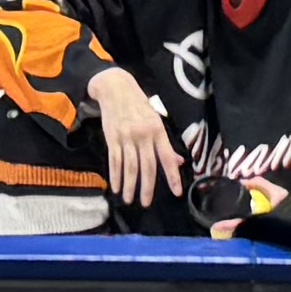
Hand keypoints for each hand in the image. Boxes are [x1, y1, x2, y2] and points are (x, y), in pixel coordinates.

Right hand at [90, 67, 183, 208]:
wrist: (116, 89)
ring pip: (130, 167)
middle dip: (147, 187)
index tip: (176, 192)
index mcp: (157, 130)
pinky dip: (116, 176)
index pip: (167, 157)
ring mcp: (126, 137)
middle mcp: (143, 135)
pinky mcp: (112, 138)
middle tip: (146, 203)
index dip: (172, 176)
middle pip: (147, 166)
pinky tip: (116, 186)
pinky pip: (115, 161)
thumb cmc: (139, 106)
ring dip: (130, 185)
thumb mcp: (156, 121)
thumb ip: (165, 144)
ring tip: (129, 199)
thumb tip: (178, 162)